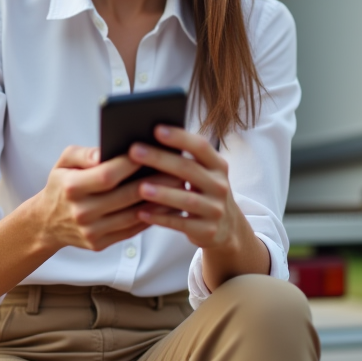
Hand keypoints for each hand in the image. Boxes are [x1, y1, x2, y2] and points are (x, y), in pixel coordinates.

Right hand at [28, 145, 173, 252]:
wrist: (47, 222)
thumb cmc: (61, 184)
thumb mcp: (63, 162)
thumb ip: (83, 153)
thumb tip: (105, 151)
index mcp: (72, 187)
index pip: (107, 175)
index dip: (131, 164)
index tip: (152, 150)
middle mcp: (82, 211)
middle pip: (126, 196)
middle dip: (155, 181)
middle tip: (177, 168)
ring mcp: (92, 231)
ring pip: (134, 215)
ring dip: (160, 200)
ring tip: (179, 185)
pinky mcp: (100, 244)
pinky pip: (133, 230)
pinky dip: (152, 217)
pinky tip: (167, 204)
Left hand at [129, 126, 269, 285]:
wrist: (227, 229)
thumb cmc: (204, 193)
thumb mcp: (204, 174)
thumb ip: (185, 159)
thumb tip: (148, 140)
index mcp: (218, 166)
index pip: (200, 146)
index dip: (179, 137)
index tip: (156, 129)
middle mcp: (220, 186)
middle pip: (189, 170)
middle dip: (160, 159)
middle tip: (134, 151)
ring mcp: (215, 209)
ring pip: (187, 200)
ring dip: (163, 193)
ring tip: (140, 187)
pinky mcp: (207, 231)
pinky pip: (181, 224)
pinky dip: (160, 219)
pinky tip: (141, 213)